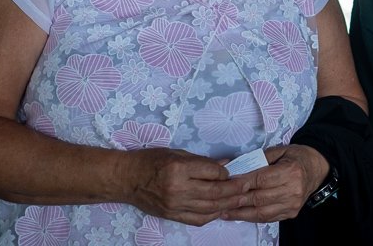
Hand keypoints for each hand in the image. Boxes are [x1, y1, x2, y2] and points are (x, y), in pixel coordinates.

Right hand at [122, 148, 250, 225]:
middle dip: (234, 190)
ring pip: (209, 208)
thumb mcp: (176, 153)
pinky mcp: (172, 215)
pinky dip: (212, 215)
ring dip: (228, 204)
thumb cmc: (149, 161)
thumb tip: (225, 164)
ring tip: (241, 199)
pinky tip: (222, 210)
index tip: (233, 170)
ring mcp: (175, 205)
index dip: (226, 172)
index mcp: (179, 168)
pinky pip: (198, 219)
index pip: (212, 171)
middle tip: (247, 186)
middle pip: (214, 192)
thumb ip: (201, 161)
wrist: (125, 179)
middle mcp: (178, 188)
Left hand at [221, 144, 329, 222]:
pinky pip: (268, 218)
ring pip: (262, 212)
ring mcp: (292, 204)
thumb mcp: (280, 150)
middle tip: (220, 198)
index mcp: (290, 171)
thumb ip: (261, 158)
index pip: (262, 179)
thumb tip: (239, 167)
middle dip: (238, 199)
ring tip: (224, 211)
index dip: (243, 182)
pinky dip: (252, 217)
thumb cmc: (296, 157)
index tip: (227, 183)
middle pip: (260, 197)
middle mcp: (293, 189)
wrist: (317, 168)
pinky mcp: (291, 213)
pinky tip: (238, 215)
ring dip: (241, 213)